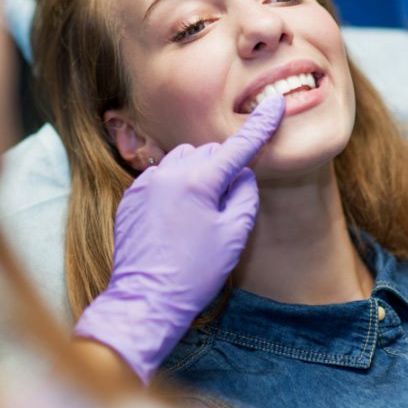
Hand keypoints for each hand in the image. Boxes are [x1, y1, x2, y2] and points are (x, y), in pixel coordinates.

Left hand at [74, 95, 285, 383]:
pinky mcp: (131, 198)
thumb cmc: (195, 272)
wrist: (145, 301)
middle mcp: (168, 173)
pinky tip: (176, 218)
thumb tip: (242, 174)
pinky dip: (175, 186)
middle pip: (208, 153)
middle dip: (223, 168)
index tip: (275, 105)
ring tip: (199, 213)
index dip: (260, 126)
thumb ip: (244, 195)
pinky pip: (161, 177)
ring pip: (182, 161)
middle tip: (226, 205)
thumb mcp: (234, 235)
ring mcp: (145, 184)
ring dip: (198, 174)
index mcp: (198, 181)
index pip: (238, 146)